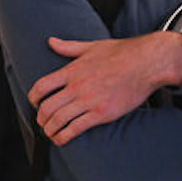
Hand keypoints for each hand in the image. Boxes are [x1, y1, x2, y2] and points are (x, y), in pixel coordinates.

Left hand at [28, 32, 181, 145]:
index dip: (33, 98)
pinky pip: (76, 129)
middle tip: (42, 123)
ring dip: (50, 130)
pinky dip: (64, 137)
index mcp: (72, 70)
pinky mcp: (102, 113)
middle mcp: (77, 86)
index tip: (34, 103)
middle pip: (47, 107)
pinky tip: (62, 139)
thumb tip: (51, 41)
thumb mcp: (92, 46)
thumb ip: (69, 47)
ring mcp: (89, 100)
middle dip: (40, 119)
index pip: (41, 86)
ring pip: (59, 120)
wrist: (148, 62)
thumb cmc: (122, 52)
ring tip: (51, 133)